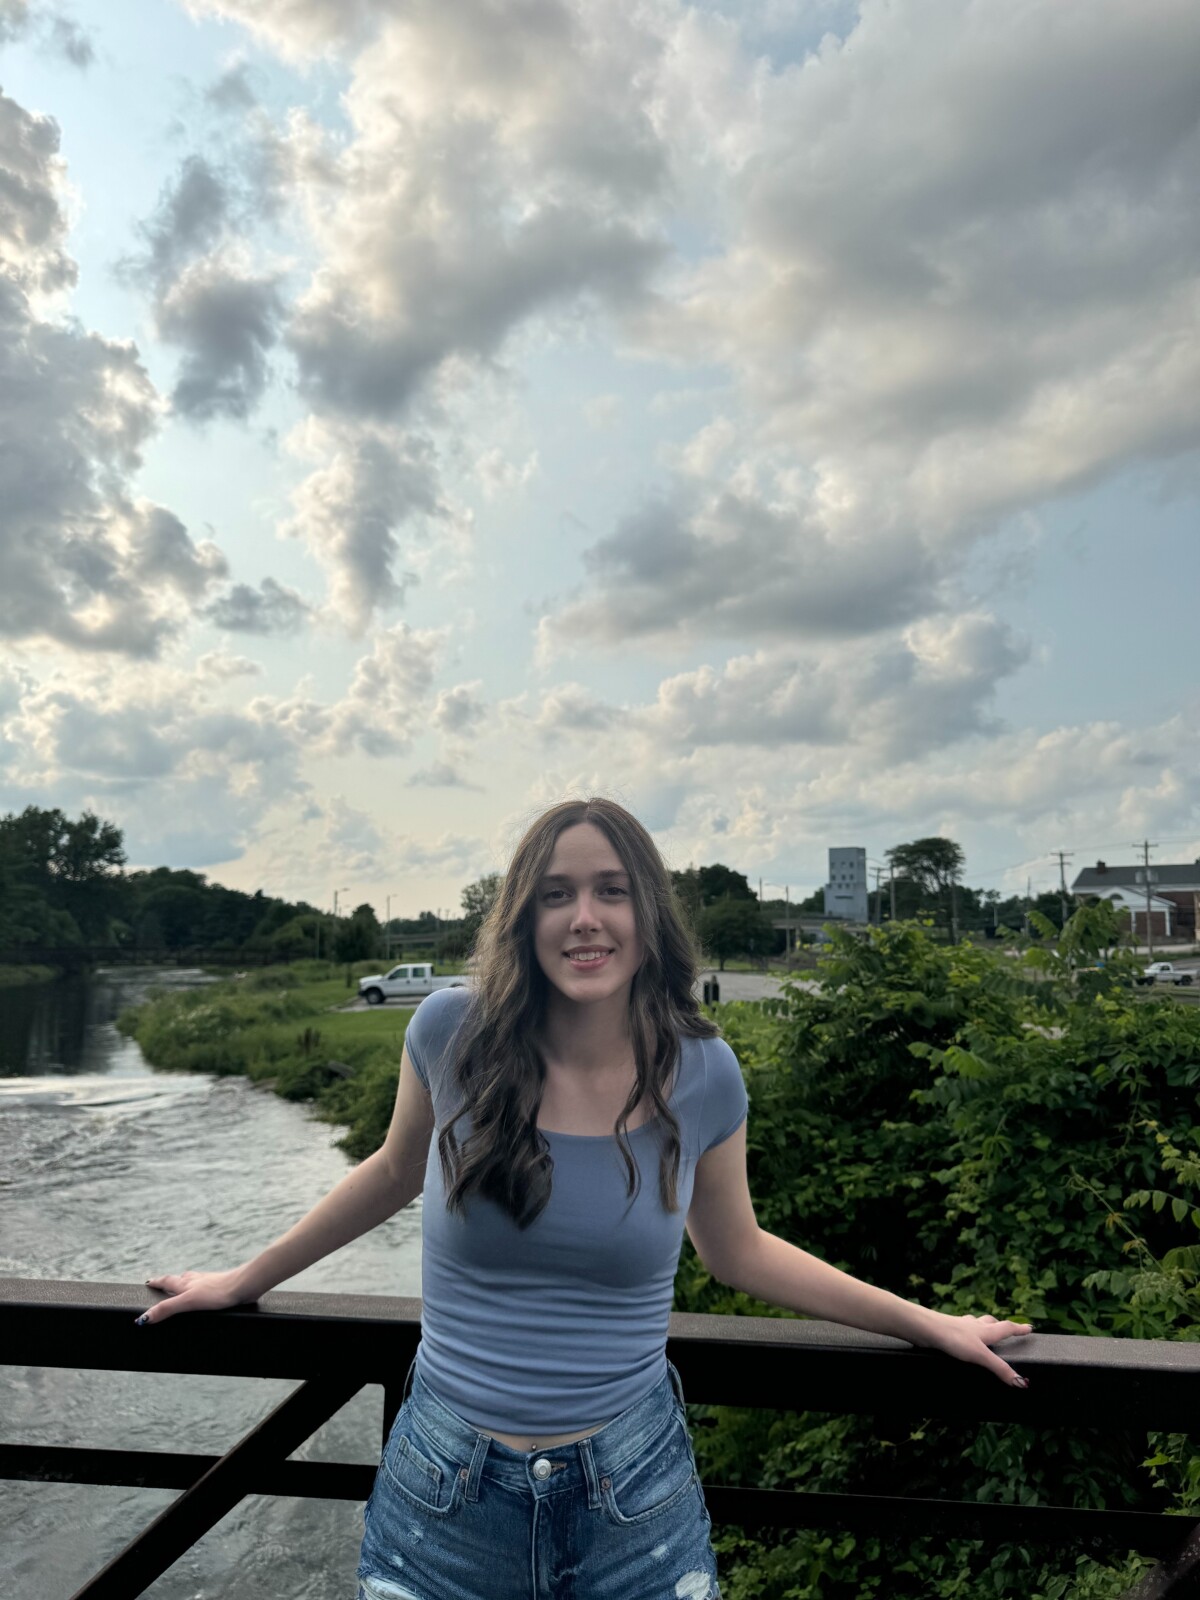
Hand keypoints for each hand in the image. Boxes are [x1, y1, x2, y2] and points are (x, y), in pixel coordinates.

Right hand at [135, 1268, 250, 1326]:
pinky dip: (200, 1290)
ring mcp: (209, 1283)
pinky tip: (205, 1295)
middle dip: (168, 1283)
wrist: (245, 1285)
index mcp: (186, 1283)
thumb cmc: (218, 1292)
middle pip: (178, 1279)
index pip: (166, 1281)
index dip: (156, 1282)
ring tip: (180, 1288)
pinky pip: (206, 1288)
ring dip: (184, 1284)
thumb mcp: (188, 1302)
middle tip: (160, 1284)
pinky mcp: (220, 1289)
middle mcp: (196, 1280)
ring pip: (193, 1281)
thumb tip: (144, 1318)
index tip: (148, 1282)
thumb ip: (167, 1308)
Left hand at [917, 1310, 1032, 1387]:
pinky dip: (966, 1330)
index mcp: (985, 1331)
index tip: (1029, 1327)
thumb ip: (1000, 1368)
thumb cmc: (954, 1338)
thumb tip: (1022, 1382)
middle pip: (991, 1322)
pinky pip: (961, 1328)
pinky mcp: (948, 1330)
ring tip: (984, 1329)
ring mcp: (960, 1326)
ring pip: (975, 1323)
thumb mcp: (980, 1355)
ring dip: (982, 1325)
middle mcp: (974, 1326)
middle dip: (1001, 1325)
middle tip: (1008, 1328)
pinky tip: (961, 1336)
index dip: (1019, 1329)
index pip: (1007, 1328)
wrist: (926, 1328)